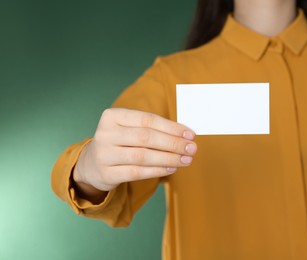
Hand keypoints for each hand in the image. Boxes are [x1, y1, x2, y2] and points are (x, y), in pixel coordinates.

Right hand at [73, 108, 196, 193]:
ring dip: (168, 158)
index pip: (147, 119)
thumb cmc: (121, 142)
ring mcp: (104, 154)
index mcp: (112, 116)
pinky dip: (157, 170)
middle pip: (145, 137)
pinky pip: (136, 172)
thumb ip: (154, 129)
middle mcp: (105, 134)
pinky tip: (171, 168)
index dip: (171, 127)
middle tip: (192, 148)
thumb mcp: (130, 129)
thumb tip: (186, 134)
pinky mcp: (106, 174)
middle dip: (173, 143)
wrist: (92, 164)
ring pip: (142, 156)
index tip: (190, 134)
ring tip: (186, 160)